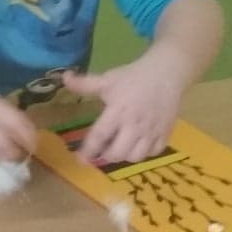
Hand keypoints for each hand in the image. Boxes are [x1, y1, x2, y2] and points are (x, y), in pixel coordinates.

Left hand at [62, 57, 185, 165]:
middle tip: (102, 150)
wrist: (167, 72)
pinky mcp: (165, 132)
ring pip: (136, 157)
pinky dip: (144, 153)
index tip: (80, 159)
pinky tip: (138, 144)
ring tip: (120, 147)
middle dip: (106, 155)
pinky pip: (154, 152)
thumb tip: (64, 78)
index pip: (100, 136)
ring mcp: (152, 130)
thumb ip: (85, 84)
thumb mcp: (107, 79)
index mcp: (118, 111)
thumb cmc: (134, 76)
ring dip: (124, 156)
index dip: (88, 150)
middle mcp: (135, 124)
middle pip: (118, 153)